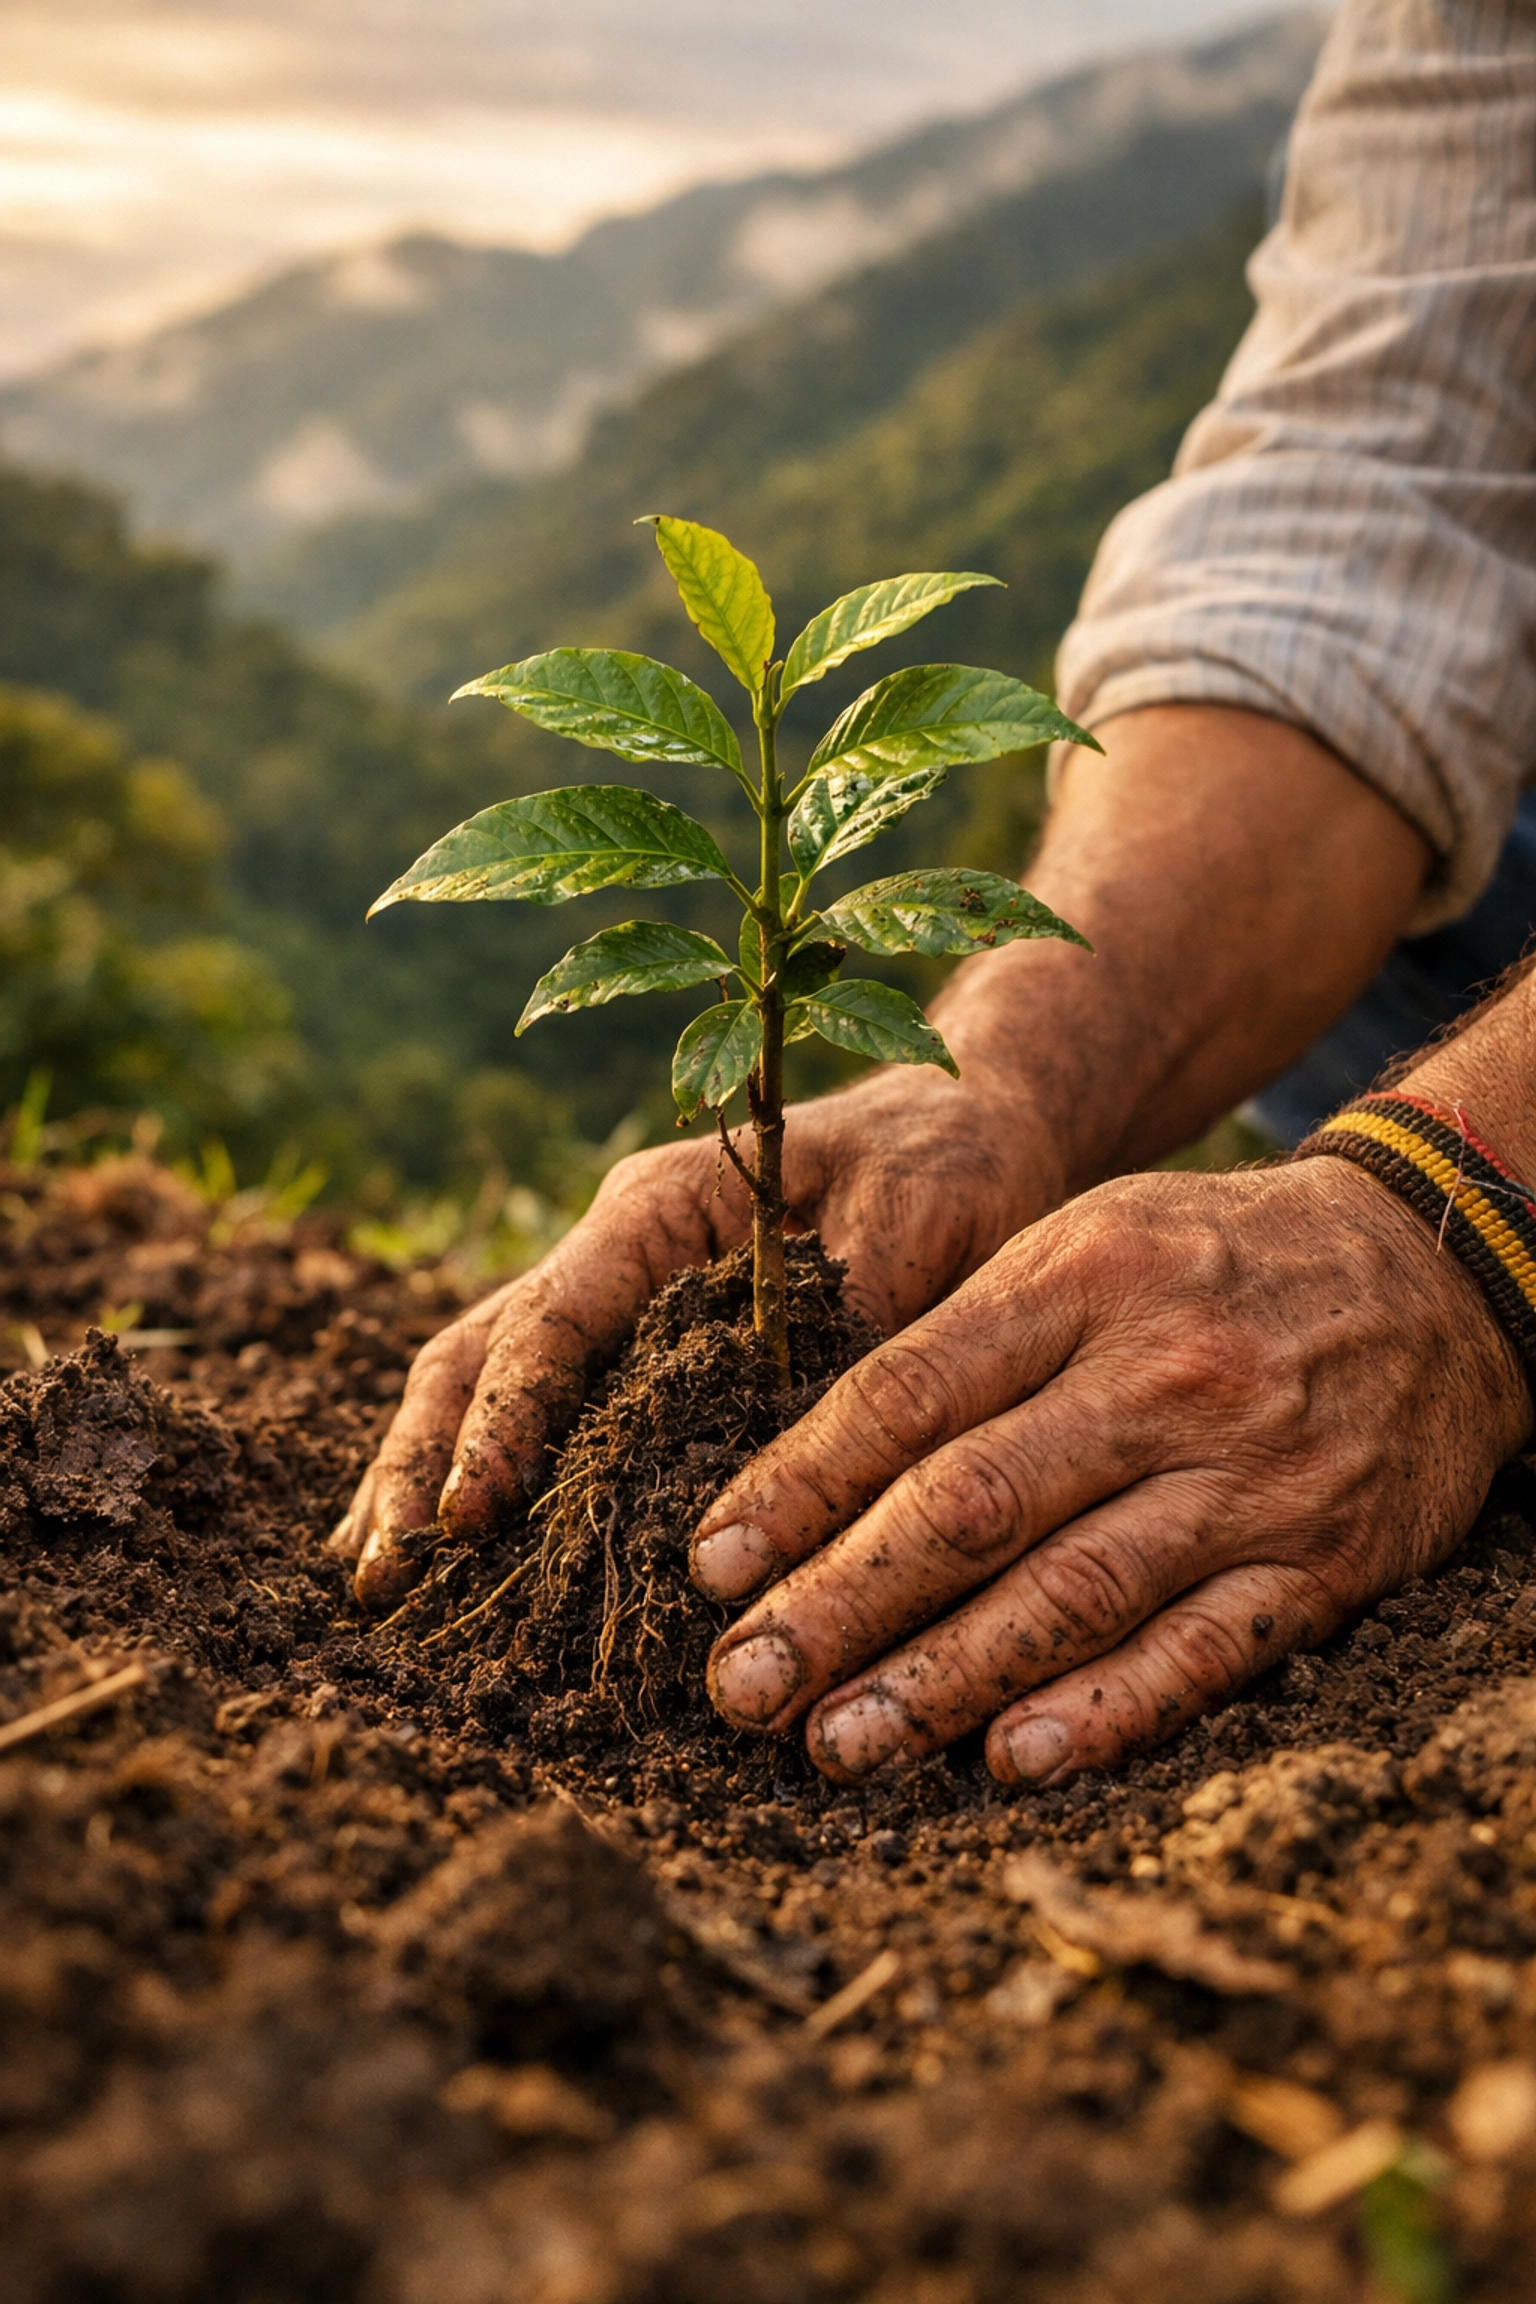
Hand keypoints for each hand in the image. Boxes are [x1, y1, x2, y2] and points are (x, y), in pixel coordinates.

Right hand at [334, 1067, 1057, 1604]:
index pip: (552, 1318)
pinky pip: (547, 1407)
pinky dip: (488, 1473)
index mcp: (661, 1208)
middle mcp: (618, 1253)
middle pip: (478, 1353)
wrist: (980, 1121)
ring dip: (428, 1474)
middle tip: (378, 1579)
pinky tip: (454, 1555)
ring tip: (375, 1584)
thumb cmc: (950, 1160)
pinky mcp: (651, 1346)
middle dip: (420, 1463)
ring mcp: (623, 1298)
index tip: (466, 1516)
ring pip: (485, 1380)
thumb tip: (777, 1446)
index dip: (502, 1419)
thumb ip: (841, 1315)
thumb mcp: (915, 1221)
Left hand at [693, 1158, 1531, 1785]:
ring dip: (941, 1682)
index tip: (712, 1566)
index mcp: (1080, 1280)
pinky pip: (1200, 1653)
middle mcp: (1158, 1378)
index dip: (798, 1486)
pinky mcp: (1320, 1563)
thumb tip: (812, 1455)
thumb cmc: (1214, 1259)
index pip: (907, 1394)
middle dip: (839, 1604)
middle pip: (969, 1507)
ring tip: (837, 1744)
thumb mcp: (1088, 1237)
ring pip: (1070, 1595)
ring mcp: (1244, 1478)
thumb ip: (968, 1334)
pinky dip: (1104, 1713)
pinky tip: (1011, 1763)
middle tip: (739, 1685)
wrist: (1434, 1269)